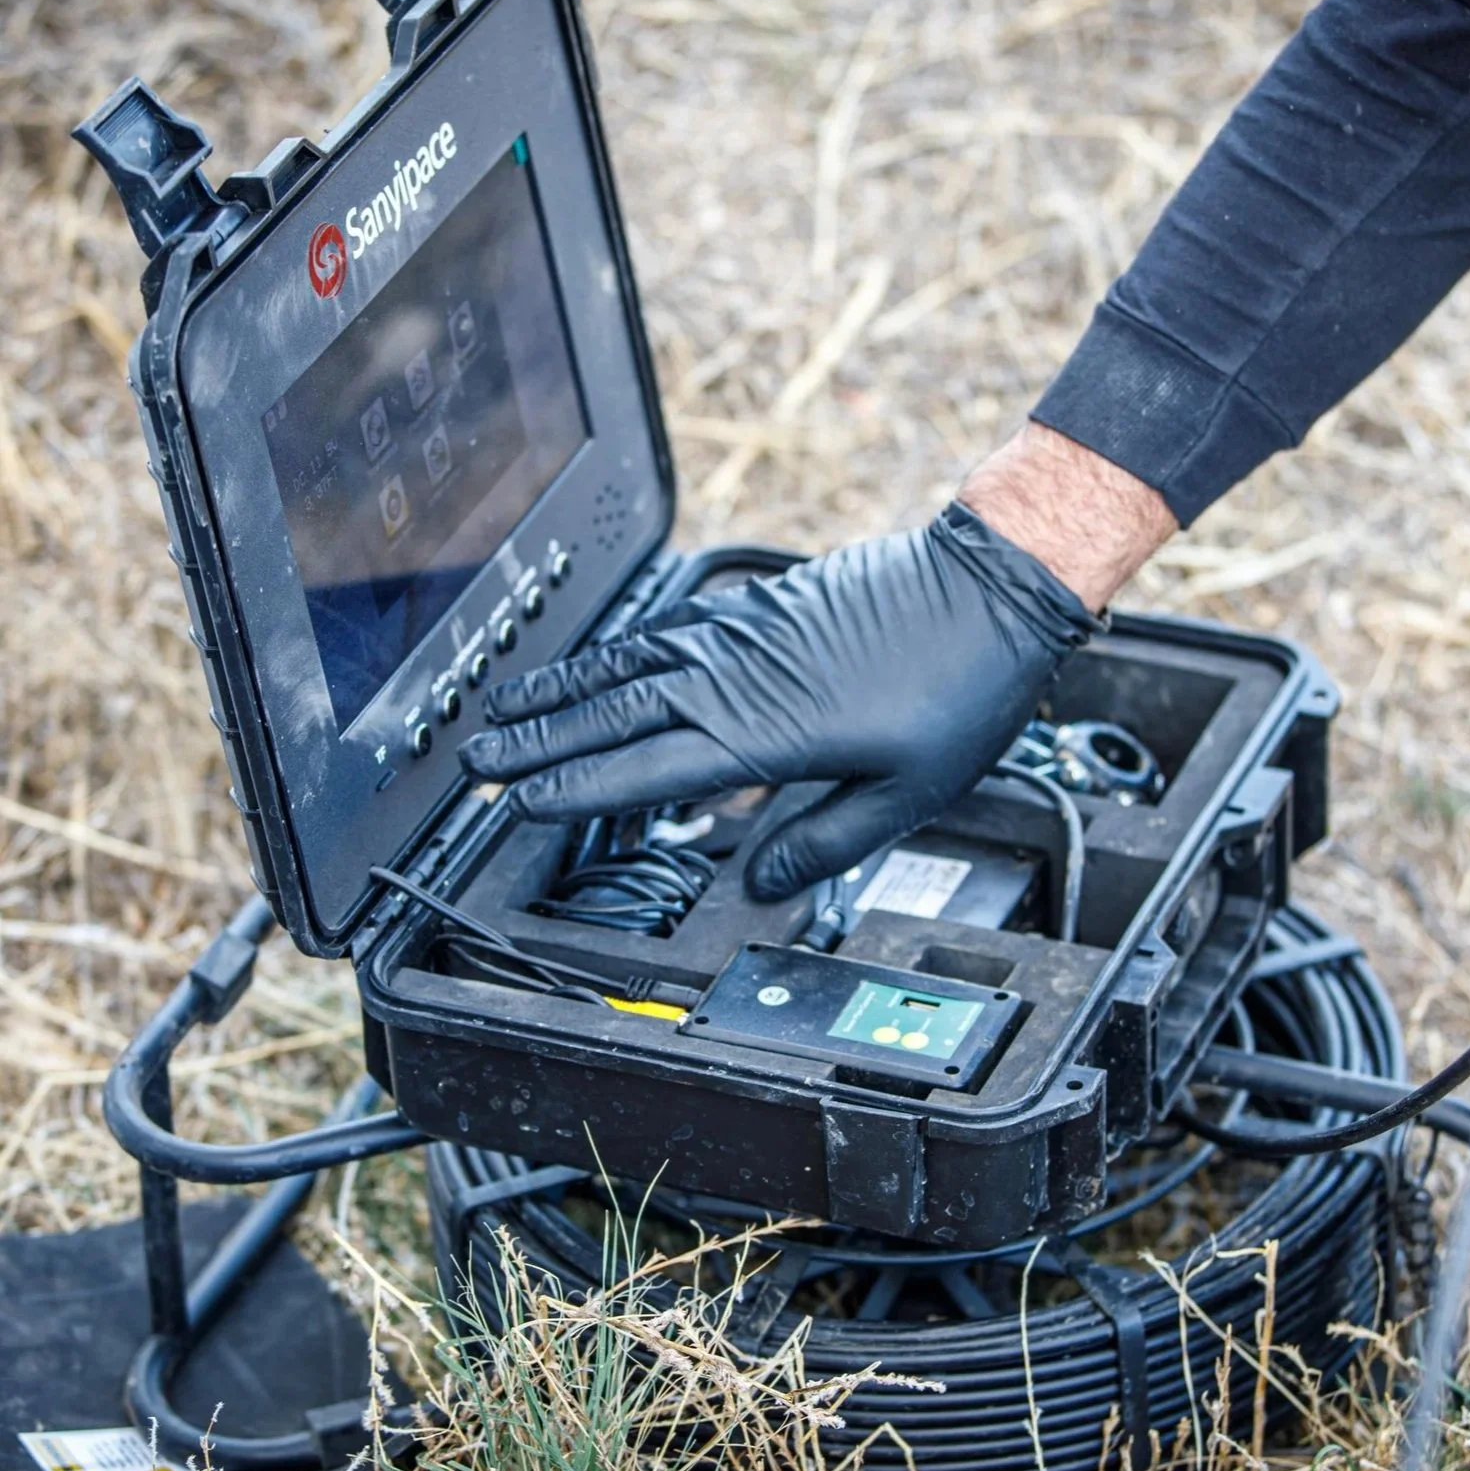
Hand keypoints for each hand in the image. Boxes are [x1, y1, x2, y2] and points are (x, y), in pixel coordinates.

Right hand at [460, 501, 1096, 899]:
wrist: (993, 589)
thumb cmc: (960, 692)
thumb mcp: (906, 794)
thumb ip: (822, 842)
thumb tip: (760, 881)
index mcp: (766, 732)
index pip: (647, 768)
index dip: (577, 788)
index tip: (520, 804)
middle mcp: (739, 677)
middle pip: (616, 712)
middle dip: (540, 740)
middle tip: (476, 762)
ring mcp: (745, 633)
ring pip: (632, 664)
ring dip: (564, 688)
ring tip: (507, 707)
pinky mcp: (763, 606)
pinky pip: (671, 627)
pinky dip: (624, 647)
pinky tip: (603, 658)